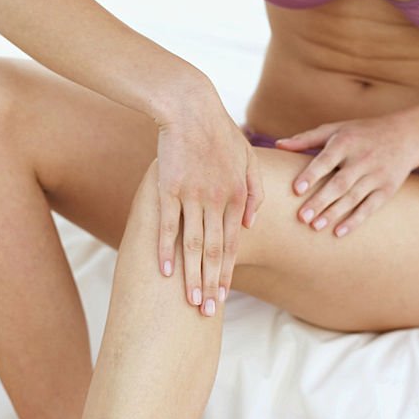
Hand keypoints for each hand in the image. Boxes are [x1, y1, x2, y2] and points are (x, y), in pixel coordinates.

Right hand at [157, 100, 262, 314]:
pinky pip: (167, 226)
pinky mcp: (169, 189)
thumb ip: (254, 192)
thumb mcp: (248, 157)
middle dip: (211, 283)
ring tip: (190, 301)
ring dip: (191, 275)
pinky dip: (164, 250)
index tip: (224, 297)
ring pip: (193, 244)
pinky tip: (164, 272)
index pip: (233, 243)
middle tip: (207, 311)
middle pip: (214, 250)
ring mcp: (192, 195)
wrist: (190, 107)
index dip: (227, 272)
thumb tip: (251, 225)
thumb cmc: (219, 132)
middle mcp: (217, 199)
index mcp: (238, 195)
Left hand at [274, 115, 418, 236]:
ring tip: (315, 227)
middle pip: (340, 183)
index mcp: (346, 142)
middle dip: (321, 201)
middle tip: (301, 217)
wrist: (408, 134)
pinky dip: (355, 220)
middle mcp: (363, 158)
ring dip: (334, 213)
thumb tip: (277, 145)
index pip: (327, 159)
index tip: (296, 190)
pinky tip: (339, 232)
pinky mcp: (387, 189)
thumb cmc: (362, 133)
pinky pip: (370, 207)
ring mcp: (377, 174)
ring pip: (353, 197)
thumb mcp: (337, 130)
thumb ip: (307, 139)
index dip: (312, 174)